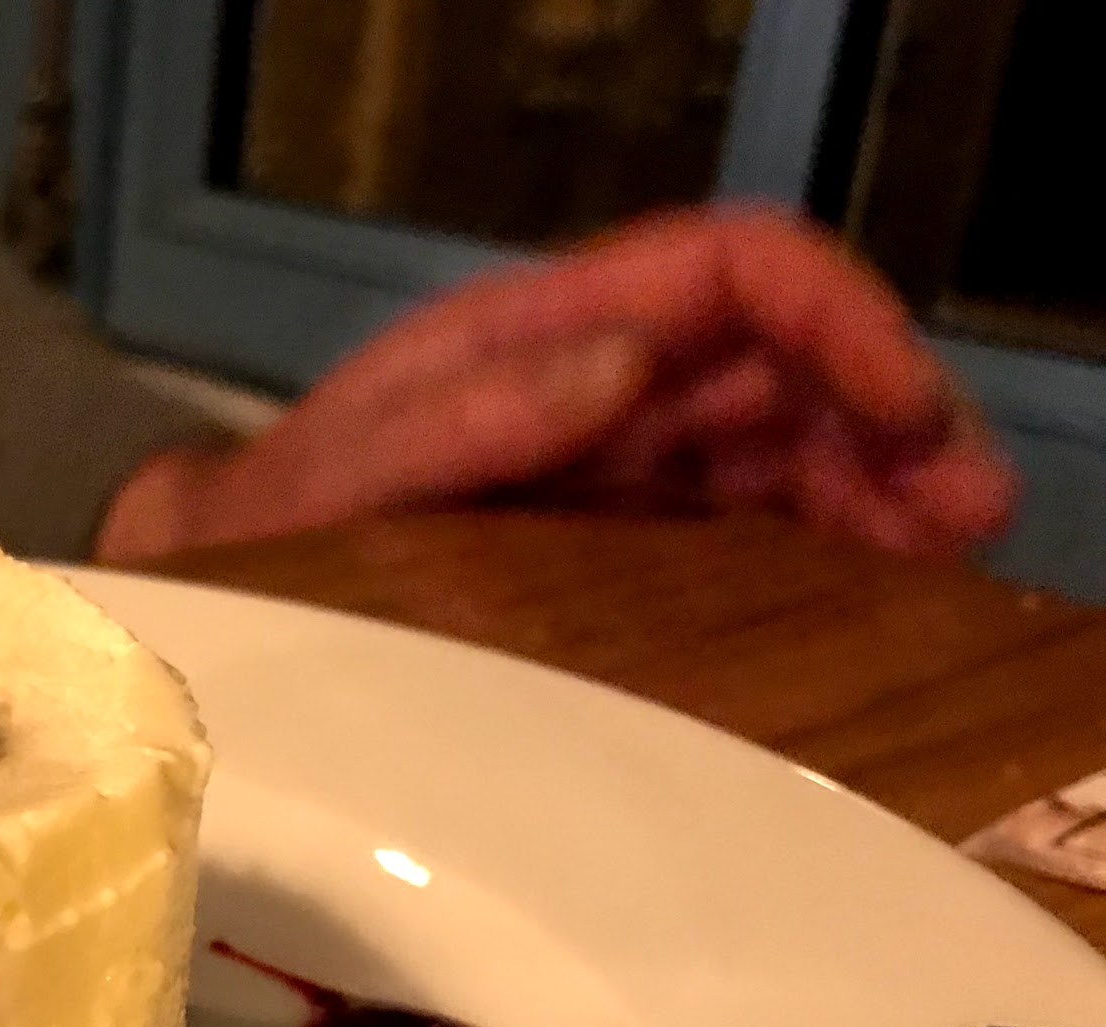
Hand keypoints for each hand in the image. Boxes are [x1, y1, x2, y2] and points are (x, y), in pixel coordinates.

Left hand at [94, 203, 1017, 564]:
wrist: (213, 600)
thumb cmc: (268, 526)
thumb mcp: (345, 474)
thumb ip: (468, 420)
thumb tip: (625, 360)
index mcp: (543, 340)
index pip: (727, 277)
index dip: (835, 318)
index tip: (904, 407)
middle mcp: (596, 390)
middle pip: (783, 368)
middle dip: (887, 420)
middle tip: (963, 514)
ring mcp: (611, 471)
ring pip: (782, 451)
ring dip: (876, 490)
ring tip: (949, 554)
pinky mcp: (611, 553)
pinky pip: (738, 533)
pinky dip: (816, 551)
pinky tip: (871, 593)